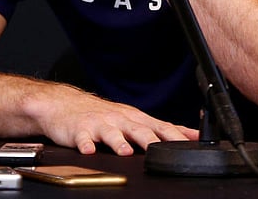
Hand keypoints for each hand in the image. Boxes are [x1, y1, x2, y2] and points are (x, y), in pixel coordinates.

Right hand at [34, 84, 197, 154]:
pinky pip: (82, 138)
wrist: (66, 104)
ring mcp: (99, 124)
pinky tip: (88, 151)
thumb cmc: (104, 115)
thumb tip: (192, 135)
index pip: (161, 127)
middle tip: (163, 152)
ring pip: (111, 133)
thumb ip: (161, 129)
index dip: (177, 136)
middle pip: (139, 130)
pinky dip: (85, 144)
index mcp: (135, 119)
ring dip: (119, 142)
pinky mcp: (79, 130)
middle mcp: (120, 120)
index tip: (191, 145)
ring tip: (125, 152)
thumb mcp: (134, 119)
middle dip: (152, 140)